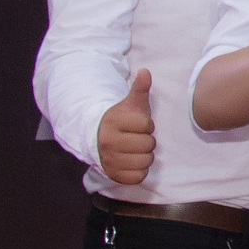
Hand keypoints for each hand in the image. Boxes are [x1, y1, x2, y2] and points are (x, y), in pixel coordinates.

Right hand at [97, 69, 156, 184]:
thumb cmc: (122, 121)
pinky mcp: (114, 175)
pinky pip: (139, 176)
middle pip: (148, 144)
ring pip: (146, 160)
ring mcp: (110, 159)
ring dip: (145, 156)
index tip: (138, 124)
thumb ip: (139, 89)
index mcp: (113, 122)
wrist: (100, 140)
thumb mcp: (130, 104)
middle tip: (136, 138)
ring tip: (135, 149)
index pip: (146, 124)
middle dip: (147, 140)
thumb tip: (146, 72)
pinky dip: (140, 170)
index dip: (147, 124)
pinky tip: (132, 161)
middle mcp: (108, 141)